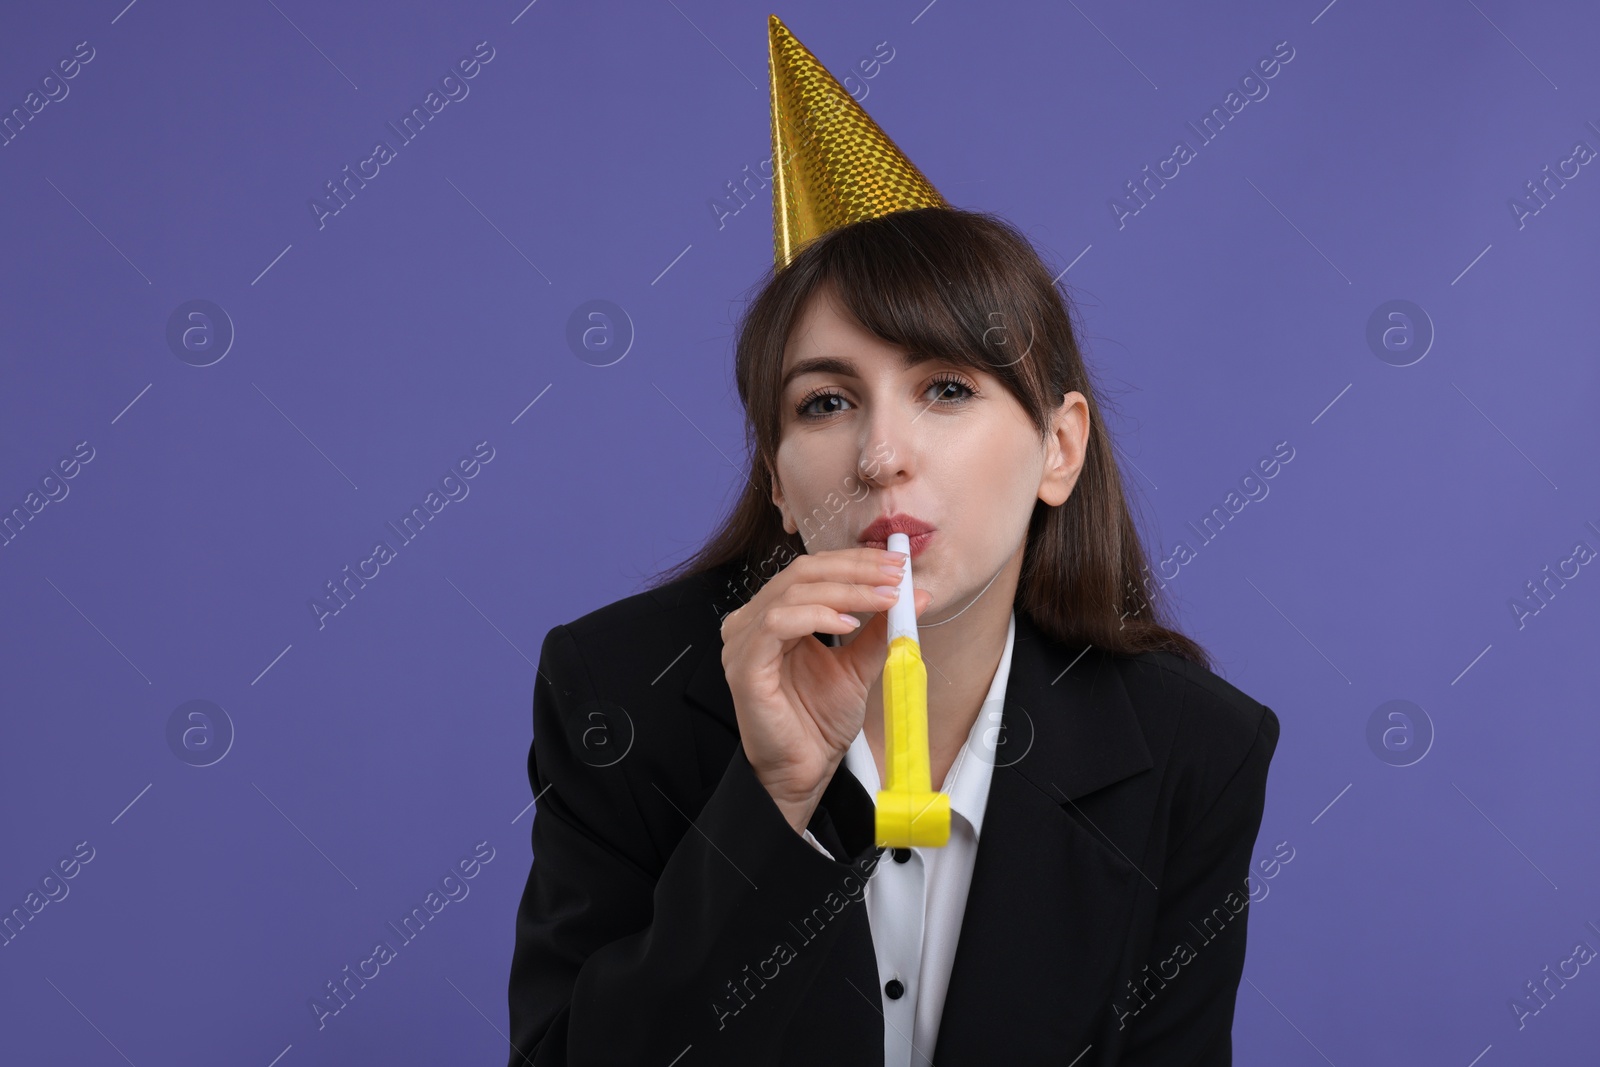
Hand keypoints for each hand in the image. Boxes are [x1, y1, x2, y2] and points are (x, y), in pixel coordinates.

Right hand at [719, 547, 931, 831]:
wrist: (804, 770)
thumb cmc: (819, 722)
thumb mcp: (859, 666)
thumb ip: (879, 629)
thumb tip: (916, 595)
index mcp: (775, 615)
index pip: (814, 571)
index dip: (856, 563)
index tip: (898, 565)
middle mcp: (753, 621)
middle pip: (803, 573)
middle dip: (855, 569)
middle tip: (895, 574)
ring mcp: (743, 641)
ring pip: (793, 592)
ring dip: (846, 591)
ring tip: (883, 599)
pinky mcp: (744, 665)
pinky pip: (777, 624)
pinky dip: (816, 616)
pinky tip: (848, 625)